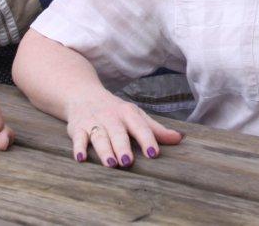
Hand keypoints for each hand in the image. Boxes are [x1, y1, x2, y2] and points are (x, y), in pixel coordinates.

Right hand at [66, 90, 181, 167]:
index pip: (140, 126)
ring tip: (111, 164)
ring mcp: (94, 122)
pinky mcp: (78, 128)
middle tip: (128, 162)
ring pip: (99, 137)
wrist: (83, 94)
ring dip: (104, 150)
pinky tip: (81, 158)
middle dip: (123, 146)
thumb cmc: (115, 110)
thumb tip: (180, 139)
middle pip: (118, 133)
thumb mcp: (135, 116)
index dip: (147, 139)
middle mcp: (111, 117)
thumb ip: (156, 129)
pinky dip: (78, 147)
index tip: (154, 153)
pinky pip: (78, 138)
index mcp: (128, 113)